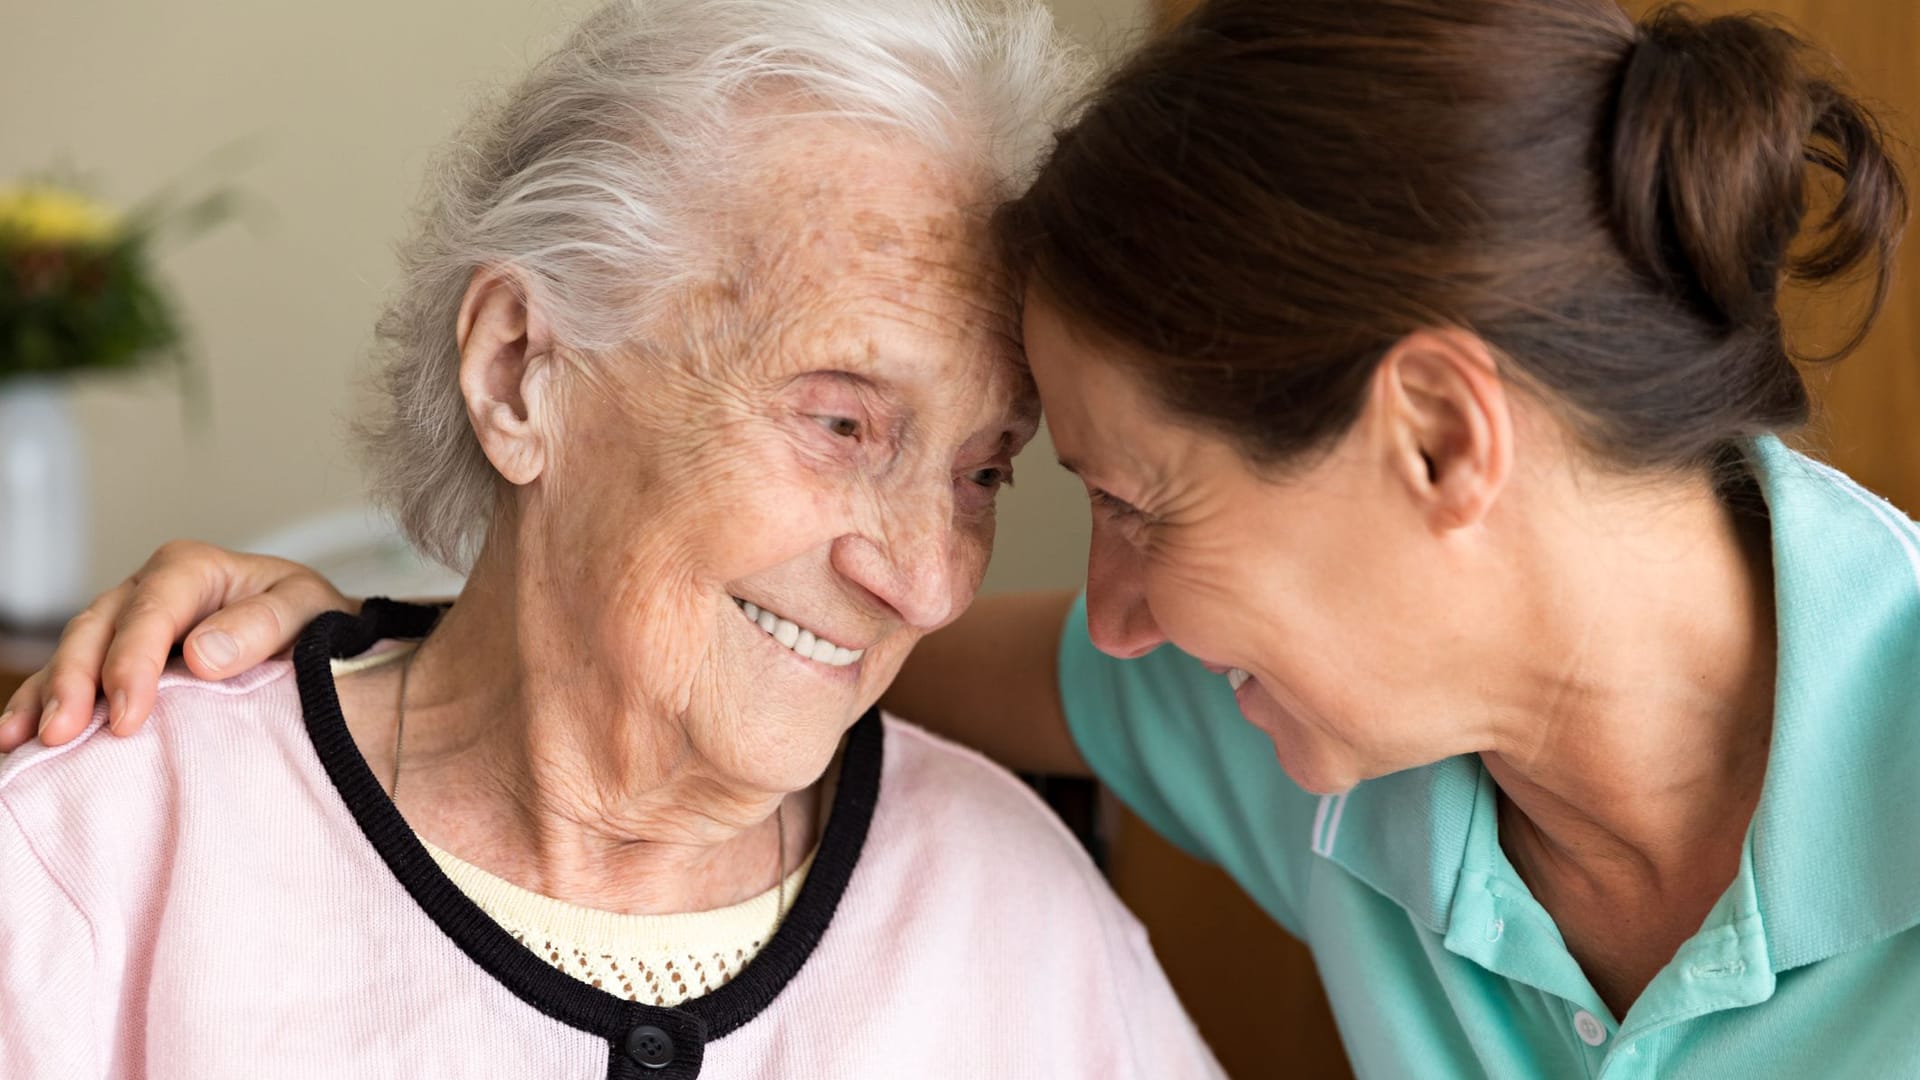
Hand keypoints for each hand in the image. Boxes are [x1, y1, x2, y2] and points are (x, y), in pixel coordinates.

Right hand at [0, 541, 355, 750]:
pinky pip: (68, 676)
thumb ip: (262, 624)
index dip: (133, 663)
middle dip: (77, 682)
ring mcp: (125, 623)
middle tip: (64, 734)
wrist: (316, 635)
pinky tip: (17, 736)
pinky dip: (41, 702)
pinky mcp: (115, 656)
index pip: (152, 612)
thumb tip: (202, 653)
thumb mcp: (307, 609)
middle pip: (98, 629)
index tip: (129, 716)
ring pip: (73, 652)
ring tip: (27, 740)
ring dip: (47, 695)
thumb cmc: (311, 620)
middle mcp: (148, 591)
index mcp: (192, 569)